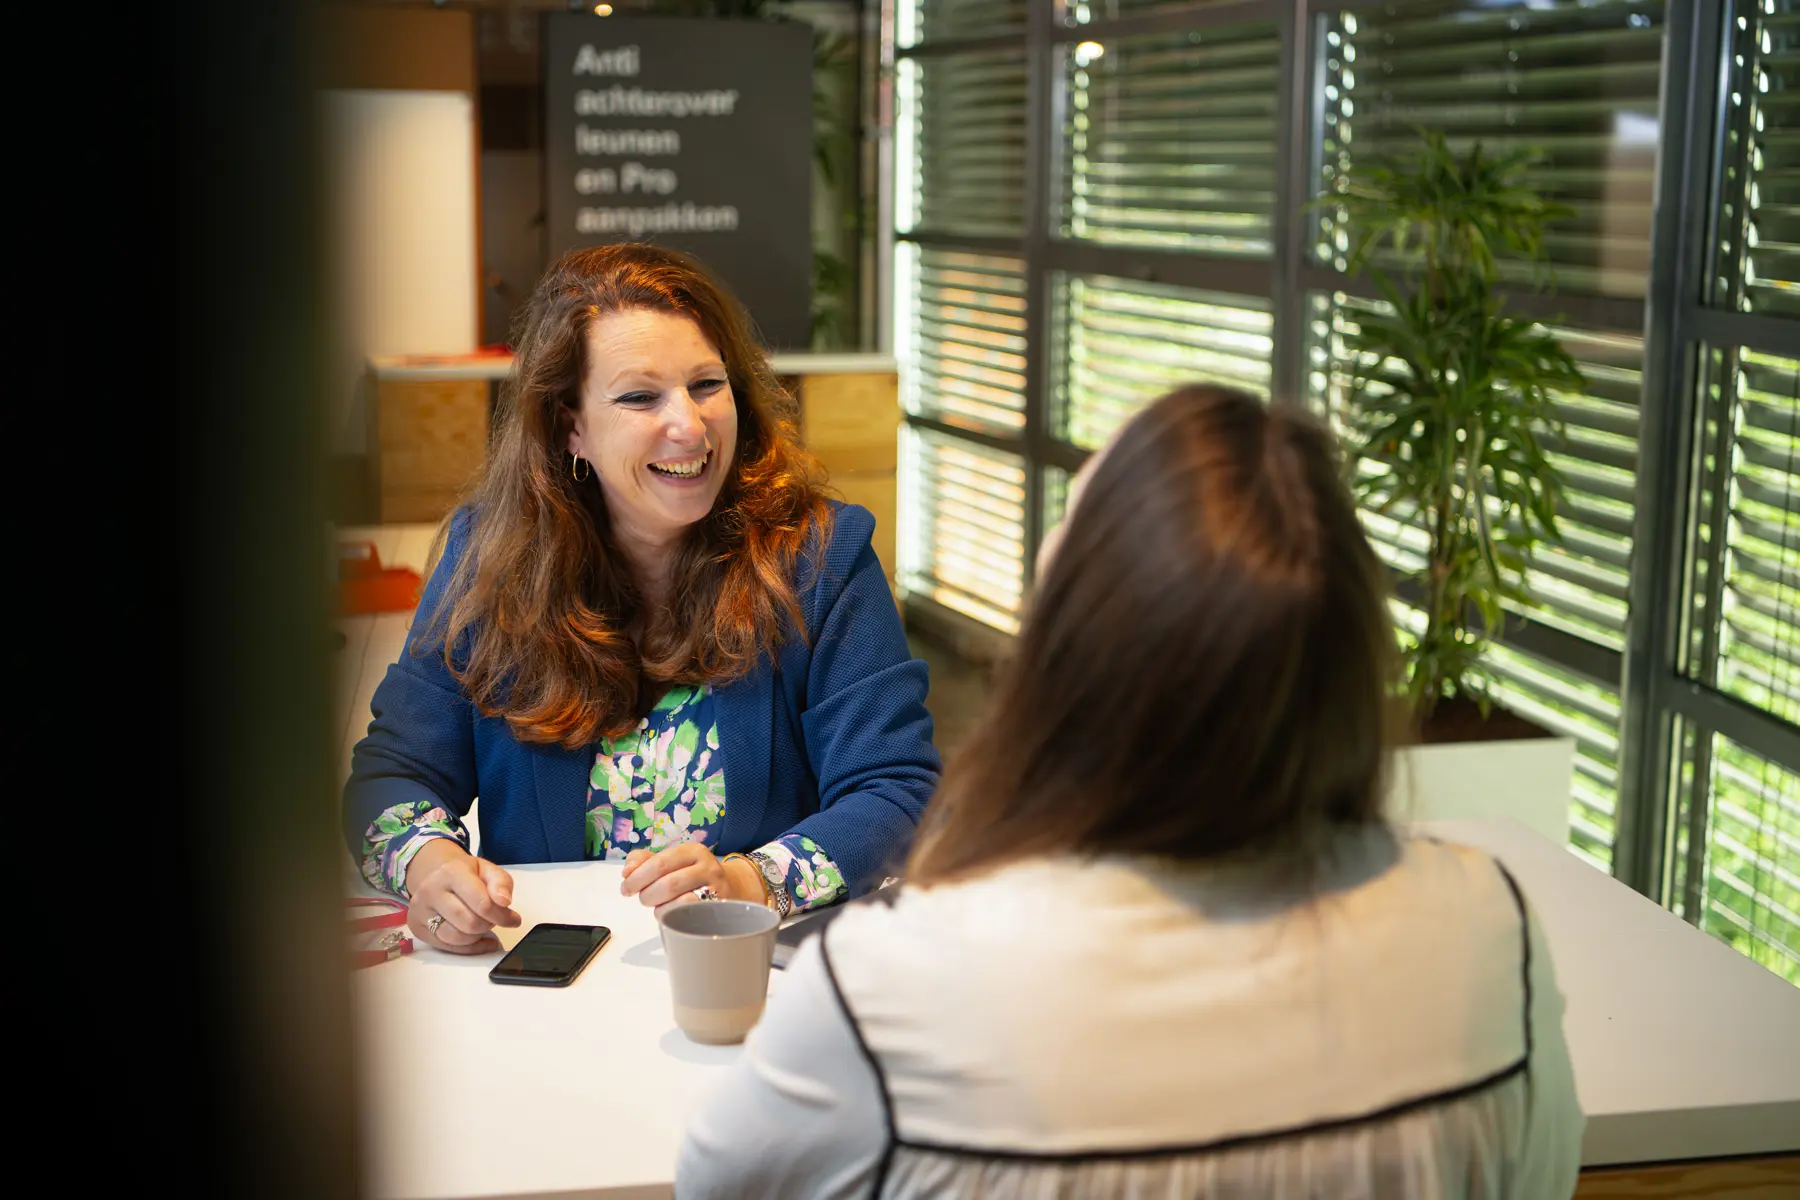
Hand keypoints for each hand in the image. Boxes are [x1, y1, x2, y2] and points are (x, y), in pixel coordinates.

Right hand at [406, 839, 521, 953]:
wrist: (436, 874)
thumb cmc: (466, 874)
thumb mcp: (488, 870)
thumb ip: (501, 883)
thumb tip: (504, 901)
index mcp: (451, 873)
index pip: (482, 903)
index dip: (502, 916)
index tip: (513, 920)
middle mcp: (430, 891)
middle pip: (470, 923)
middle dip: (489, 925)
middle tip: (494, 919)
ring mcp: (420, 911)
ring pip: (457, 938)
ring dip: (477, 936)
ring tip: (482, 925)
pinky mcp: (417, 928)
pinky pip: (447, 947)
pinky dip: (468, 947)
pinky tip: (478, 940)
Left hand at [620, 842, 766, 915]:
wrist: (731, 888)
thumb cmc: (691, 876)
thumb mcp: (670, 862)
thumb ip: (643, 862)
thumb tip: (627, 870)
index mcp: (692, 851)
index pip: (659, 862)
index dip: (637, 877)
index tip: (626, 888)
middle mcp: (707, 866)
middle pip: (668, 883)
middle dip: (647, 894)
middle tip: (642, 899)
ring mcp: (716, 889)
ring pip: (680, 901)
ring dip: (660, 907)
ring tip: (657, 906)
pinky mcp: (718, 909)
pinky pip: (690, 916)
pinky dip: (673, 917)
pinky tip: (670, 914)